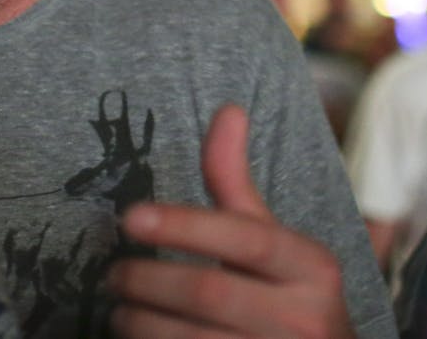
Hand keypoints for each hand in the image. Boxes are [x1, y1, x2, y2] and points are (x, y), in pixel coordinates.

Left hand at [108, 104, 355, 337]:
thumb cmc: (291, 299)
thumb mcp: (276, 244)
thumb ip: (239, 187)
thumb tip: (227, 110)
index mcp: (313, 268)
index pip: (245, 239)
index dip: (185, 226)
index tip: (131, 217)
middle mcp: (304, 318)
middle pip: (207, 292)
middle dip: (146, 280)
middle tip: (113, 274)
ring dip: (138, 323)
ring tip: (120, 309)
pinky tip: (135, 338)